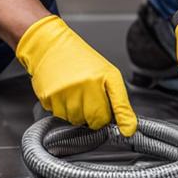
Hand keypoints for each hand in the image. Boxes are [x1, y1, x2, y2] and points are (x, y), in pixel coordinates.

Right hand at [16, 15, 137, 135]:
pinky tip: (62, 93)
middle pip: (95, 121)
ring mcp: (66, 91)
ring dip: (76, 114)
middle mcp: (86, 84)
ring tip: (74, 94)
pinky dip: (61, 109)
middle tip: (88, 99)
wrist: (51, 46)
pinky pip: (59, 116)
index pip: (118, 107)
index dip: (122, 121)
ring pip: (75, 121)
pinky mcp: (49, 96)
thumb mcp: (107, 74)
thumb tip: (129, 129)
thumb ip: (119, 102)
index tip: (127, 131)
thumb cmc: (80, 60)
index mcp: (104, 77)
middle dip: (93, 116)